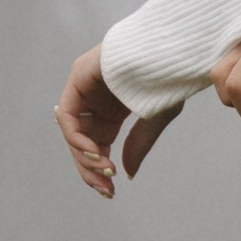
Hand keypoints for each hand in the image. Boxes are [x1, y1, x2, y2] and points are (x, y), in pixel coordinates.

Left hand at [55, 44, 181, 197]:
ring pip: (72, 132)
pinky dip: (77, 138)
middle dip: (90, 169)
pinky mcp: (78, 76)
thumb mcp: (155, 119)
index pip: (97, 144)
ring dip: (84, 157)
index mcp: (113, 109)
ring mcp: (85, 87)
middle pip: (82, 142)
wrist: (173, 48)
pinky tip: (95, 153)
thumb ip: (138, 144)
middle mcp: (95, 100)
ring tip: (104, 171)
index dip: (99, 169)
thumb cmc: (170, 77)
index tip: (110, 192)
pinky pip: (68, 116)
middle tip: (105, 189)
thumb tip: (125, 175)